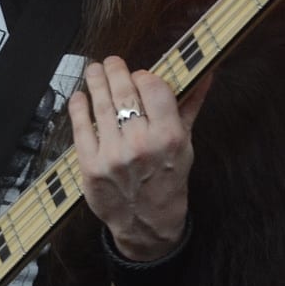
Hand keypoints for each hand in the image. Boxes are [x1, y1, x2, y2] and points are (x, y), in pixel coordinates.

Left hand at [66, 57, 205, 259]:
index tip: (139, 76)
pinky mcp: (90, 166)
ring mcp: (113, 156)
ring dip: (96, 81)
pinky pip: (80, 128)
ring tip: (94, 71)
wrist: (147, 223)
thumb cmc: (169, 179)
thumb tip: (205, 74)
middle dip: (115, 70)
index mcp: (169, 137)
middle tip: (110, 62)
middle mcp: (141, 144)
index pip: (153, 87)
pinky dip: (79, 107)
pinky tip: (81, 97)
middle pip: (124, 91)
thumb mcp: (186, 144)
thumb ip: (190, 106)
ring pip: (101, 105)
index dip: (144, 75)